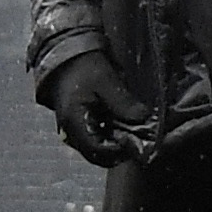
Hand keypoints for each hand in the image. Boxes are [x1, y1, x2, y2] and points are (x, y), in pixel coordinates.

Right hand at [39, 55, 126, 169]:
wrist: (68, 56)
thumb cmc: (84, 67)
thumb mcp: (107, 81)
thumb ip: (124, 102)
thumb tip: (143, 118)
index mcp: (75, 123)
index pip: (98, 151)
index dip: (119, 150)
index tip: (135, 140)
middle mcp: (70, 131)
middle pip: (96, 155)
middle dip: (117, 151)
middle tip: (136, 140)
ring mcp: (72, 130)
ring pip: (95, 149)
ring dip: (113, 144)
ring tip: (129, 131)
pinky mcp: (76, 124)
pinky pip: (93, 138)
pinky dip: (107, 136)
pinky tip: (119, 125)